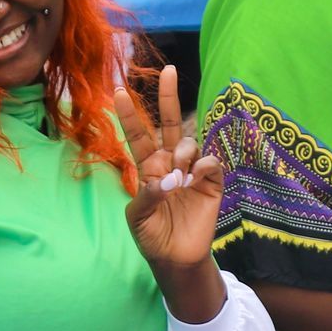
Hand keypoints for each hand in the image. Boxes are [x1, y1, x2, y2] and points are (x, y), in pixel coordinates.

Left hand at [119, 66, 226, 322]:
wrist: (176, 260)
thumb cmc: (152, 236)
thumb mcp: (138, 218)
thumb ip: (147, 195)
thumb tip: (168, 178)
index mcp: (148, 169)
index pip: (138, 134)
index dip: (130, 113)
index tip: (119, 90)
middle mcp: (170, 164)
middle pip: (170, 124)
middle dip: (168, 97)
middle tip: (168, 70)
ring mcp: (192, 172)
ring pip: (189, 143)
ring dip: (182, 151)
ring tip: (179, 176)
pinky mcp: (212, 183)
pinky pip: (210, 162)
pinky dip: (203, 165)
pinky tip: (196, 177)